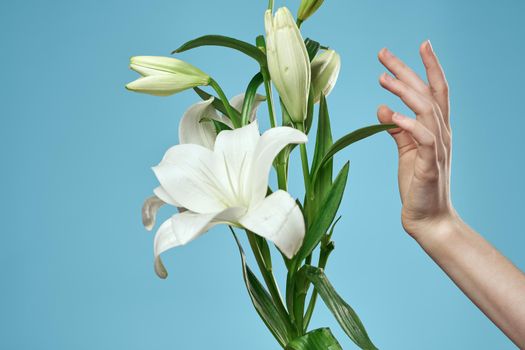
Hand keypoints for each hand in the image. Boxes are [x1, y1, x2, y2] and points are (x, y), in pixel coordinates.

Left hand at [376, 40, 455, 240]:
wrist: (427, 219)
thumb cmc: (417, 185)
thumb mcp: (405, 152)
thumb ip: (396, 130)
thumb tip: (383, 107)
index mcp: (435, 129)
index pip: (435, 91)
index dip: (428, 67)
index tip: (419, 45)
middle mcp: (441, 134)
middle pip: (428, 94)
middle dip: (408, 70)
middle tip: (383, 53)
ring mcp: (438, 149)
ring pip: (427, 110)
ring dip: (405, 92)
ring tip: (382, 78)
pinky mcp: (430, 165)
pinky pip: (424, 138)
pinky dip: (409, 124)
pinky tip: (391, 114)